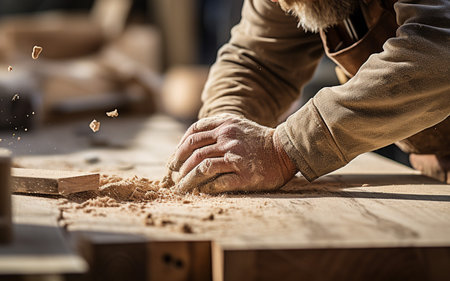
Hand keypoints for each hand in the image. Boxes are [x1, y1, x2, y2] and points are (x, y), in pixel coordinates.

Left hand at [168, 114, 296, 192]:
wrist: (285, 151)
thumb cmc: (258, 141)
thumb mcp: (237, 125)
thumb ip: (216, 129)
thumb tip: (189, 147)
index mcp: (224, 124)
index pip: (193, 133)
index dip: (179, 147)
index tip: (174, 160)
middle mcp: (228, 138)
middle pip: (193, 151)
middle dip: (179, 165)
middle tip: (174, 175)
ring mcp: (236, 156)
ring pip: (202, 167)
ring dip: (188, 180)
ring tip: (182, 188)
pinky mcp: (244, 175)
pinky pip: (217, 182)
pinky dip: (206, 188)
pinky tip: (202, 191)